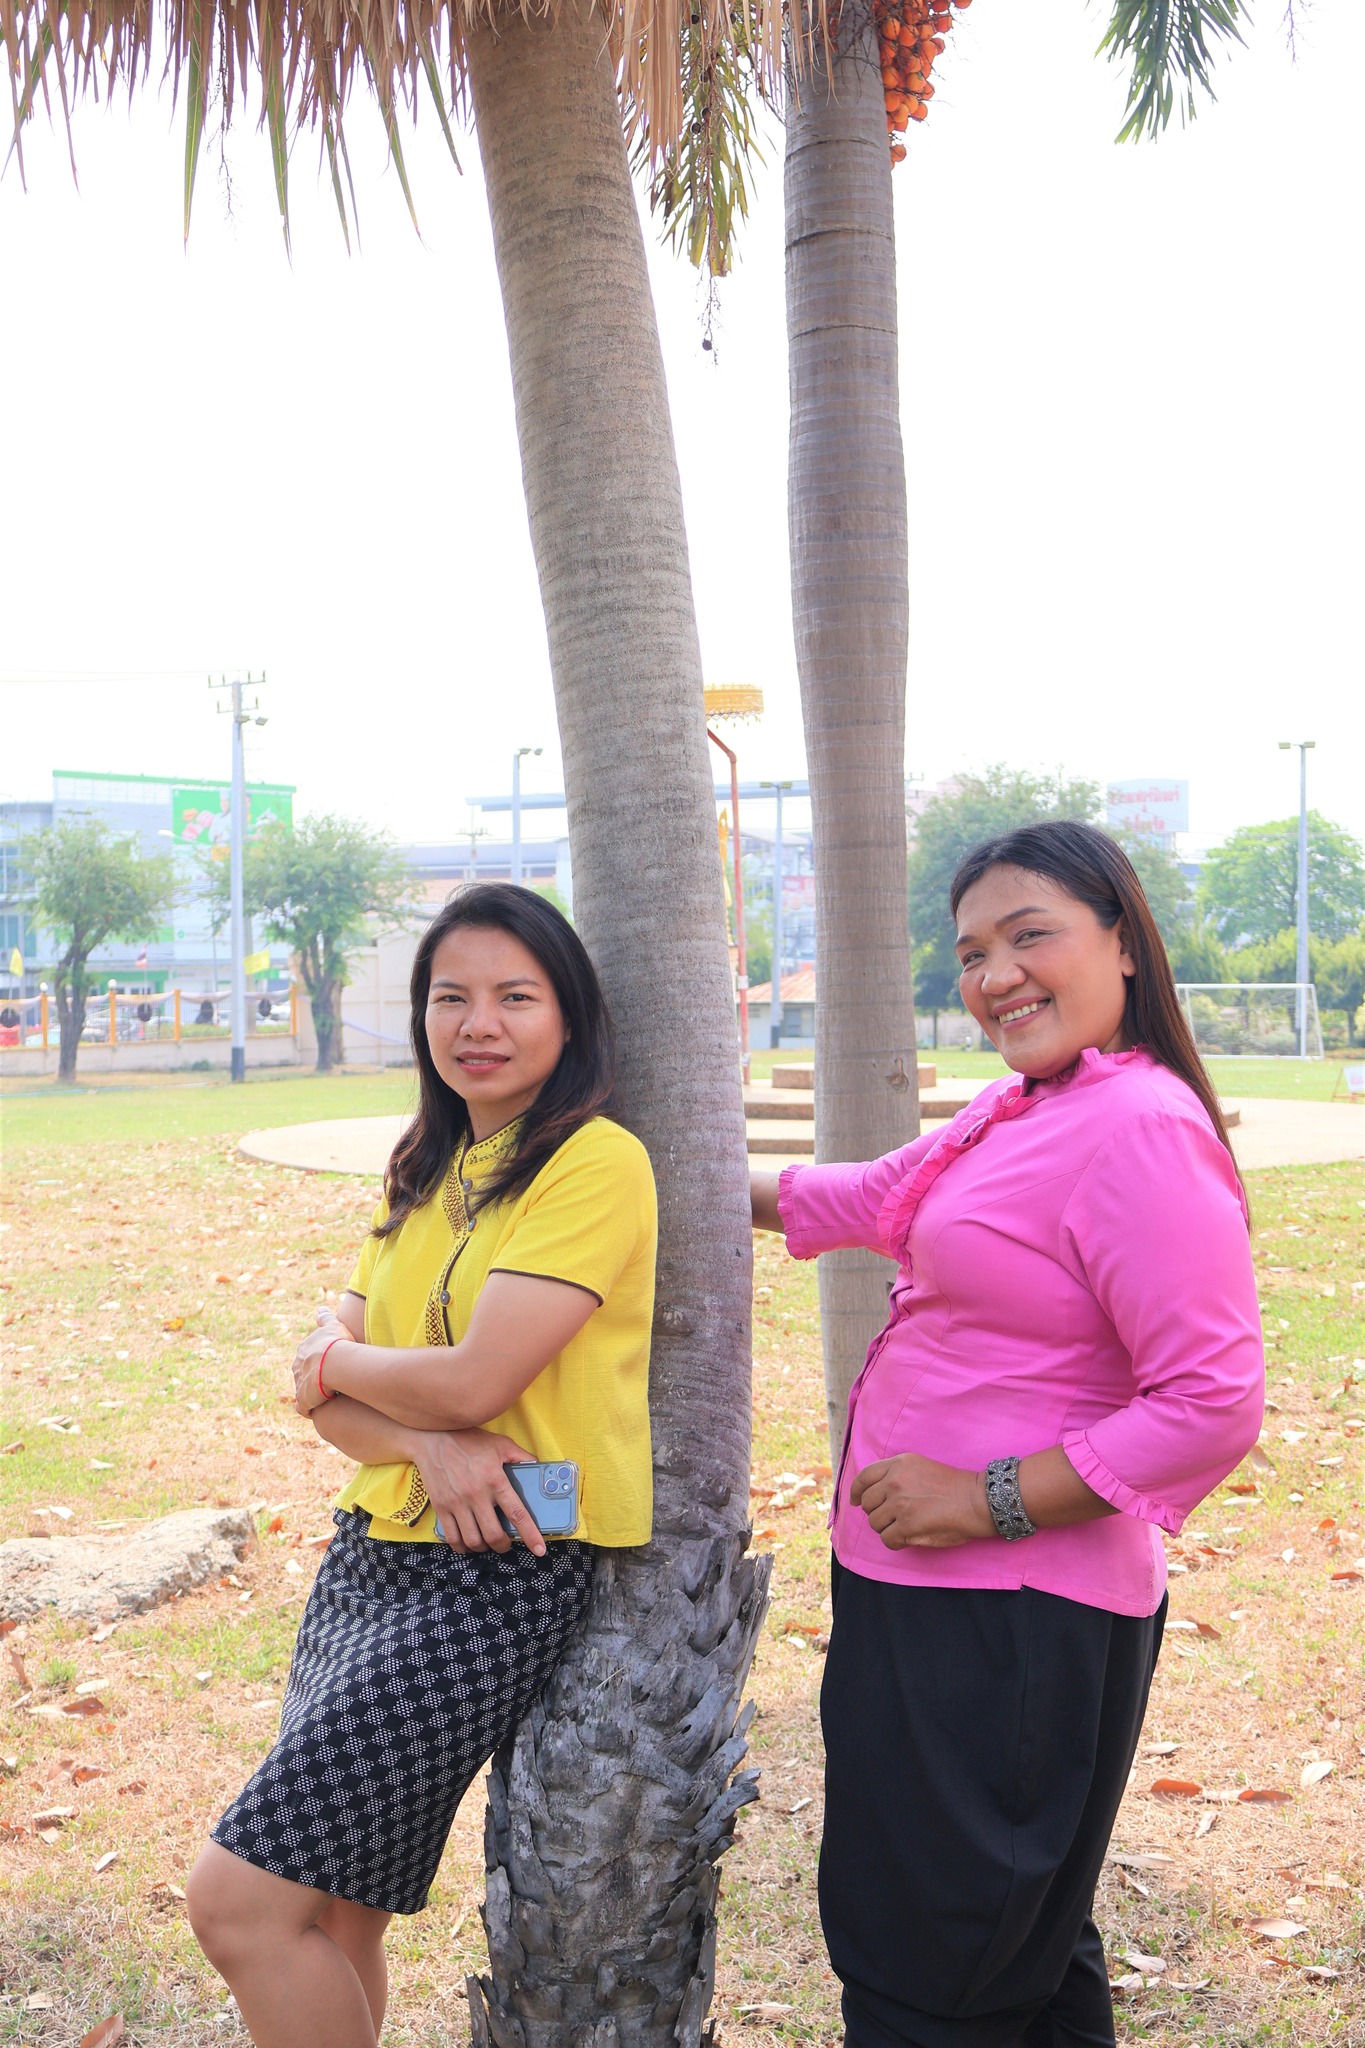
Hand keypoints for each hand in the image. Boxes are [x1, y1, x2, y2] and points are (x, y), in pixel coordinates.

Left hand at [293, 1309, 351, 1414]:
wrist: (333, 1362)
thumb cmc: (336, 1343)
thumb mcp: (333, 1325)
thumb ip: (325, 1318)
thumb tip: (320, 1308)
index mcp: (303, 1351)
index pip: (308, 1358)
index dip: (319, 1362)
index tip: (331, 1366)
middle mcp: (297, 1367)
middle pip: (303, 1374)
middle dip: (313, 1379)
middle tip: (330, 1383)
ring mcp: (299, 1384)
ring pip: (303, 1391)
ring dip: (313, 1395)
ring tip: (328, 1398)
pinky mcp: (304, 1400)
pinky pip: (304, 1408)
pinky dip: (309, 1409)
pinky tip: (319, 1409)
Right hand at [415, 1431, 545, 1557]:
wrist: (433, 1438)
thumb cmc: (469, 1440)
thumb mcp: (501, 1444)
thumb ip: (521, 1457)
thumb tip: (537, 1467)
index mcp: (495, 1480)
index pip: (517, 1513)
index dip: (530, 1535)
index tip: (539, 1550)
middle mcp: (476, 1494)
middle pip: (494, 1535)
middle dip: (503, 1546)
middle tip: (506, 1543)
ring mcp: (456, 1503)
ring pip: (473, 1540)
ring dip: (484, 1548)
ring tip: (487, 1543)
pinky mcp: (441, 1507)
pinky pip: (452, 1537)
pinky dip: (462, 1547)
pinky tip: (467, 1544)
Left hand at [851, 1453, 993, 1549]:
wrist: (977, 1500)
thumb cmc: (953, 1486)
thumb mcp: (920, 1466)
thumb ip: (896, 1474)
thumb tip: (874, 1493)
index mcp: (898, 1464)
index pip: (864, 1477)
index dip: (855, 1492)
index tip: (855, 1501)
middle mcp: (895, 1481)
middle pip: (867, 1503)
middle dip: (877, 1512)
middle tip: (893, 1517)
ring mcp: (899, 1504)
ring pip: (875, 1523)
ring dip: (887, 1528)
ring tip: (906, 1526)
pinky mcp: (906, 1525)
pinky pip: (887, 1539)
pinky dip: (896, 1542)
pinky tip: (909, 1537)